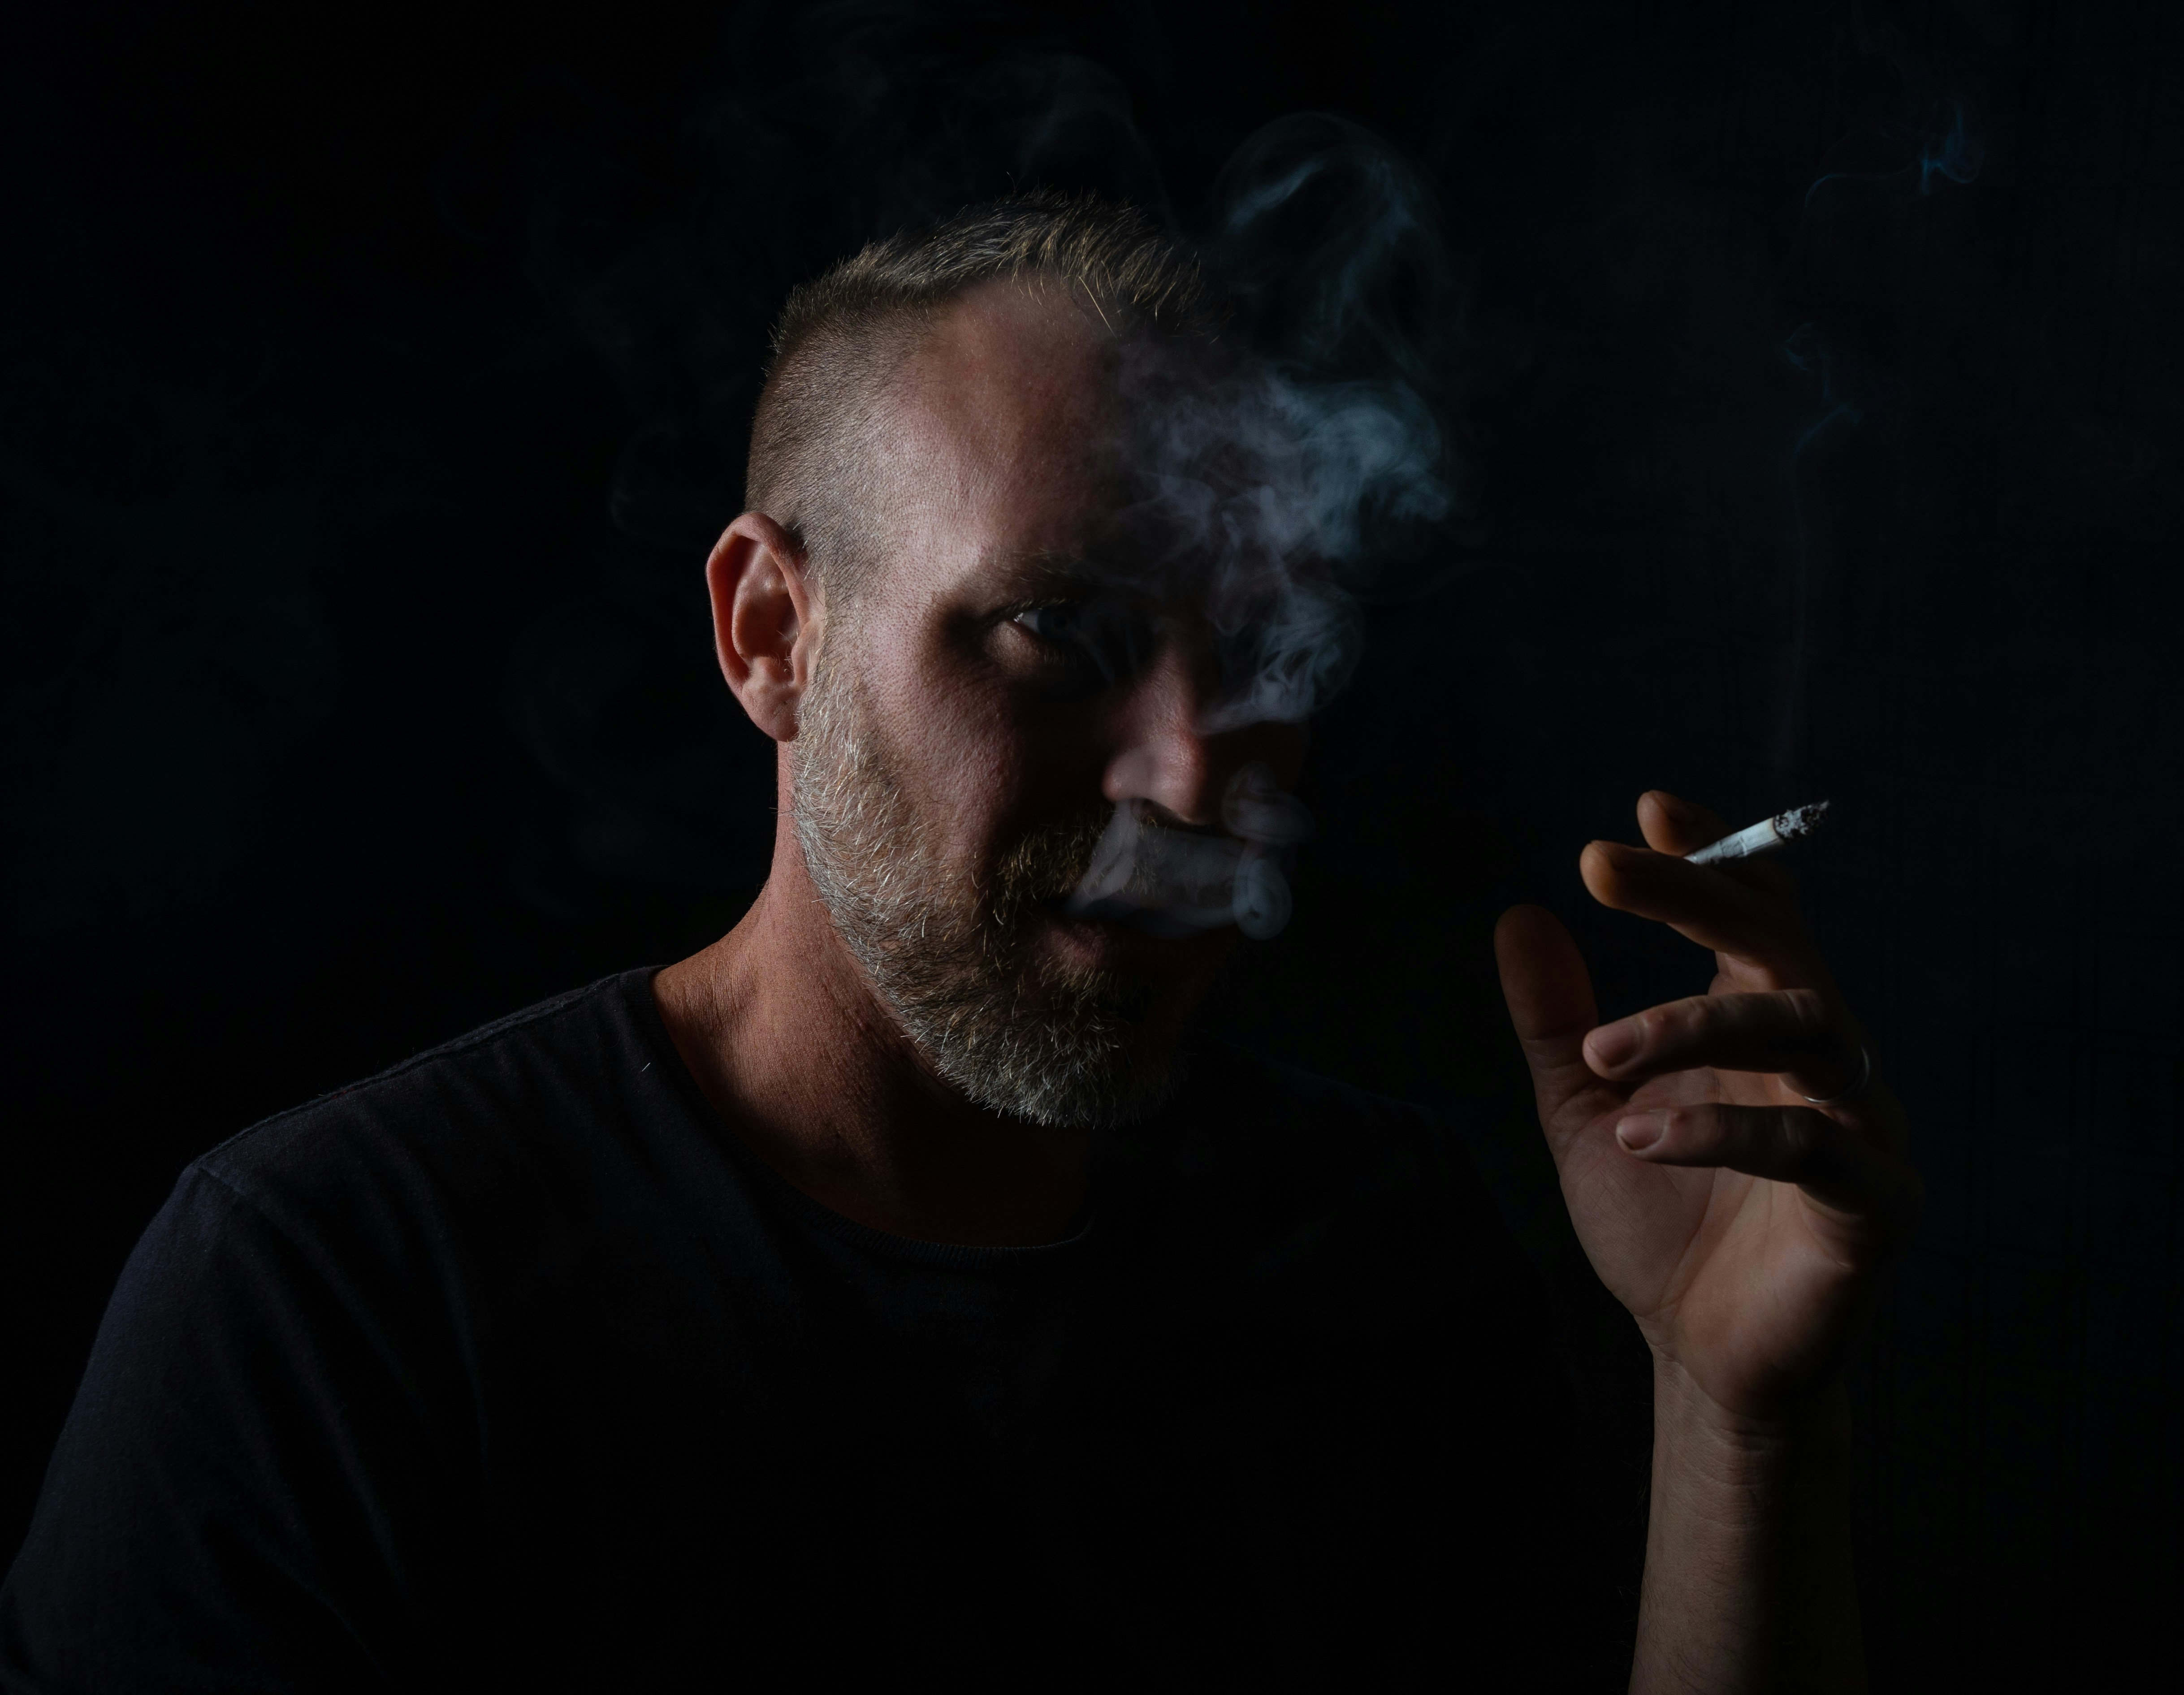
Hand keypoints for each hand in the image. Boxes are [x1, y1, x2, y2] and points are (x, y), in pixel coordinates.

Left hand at [1494, 790, 1918, 1420]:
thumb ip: (1556, 1022)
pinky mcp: (1878, 1203)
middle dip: (1696, 894)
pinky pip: (1815, 1145)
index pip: (1754, 911)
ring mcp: (1863, 1124)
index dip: (1713, 853)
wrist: (1699, 1354)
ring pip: (1806, 1027)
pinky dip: (1723, 1129)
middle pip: (1780, 941)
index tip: (1648, 807)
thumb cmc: (1660, 1225)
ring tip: (1602, 1056)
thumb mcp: (1584, 1108)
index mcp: (1762, 1025)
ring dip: (1692, 1024)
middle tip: (1602, 867)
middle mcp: (1825, 1057)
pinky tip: (1640, 1137)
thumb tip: (1517, 916)